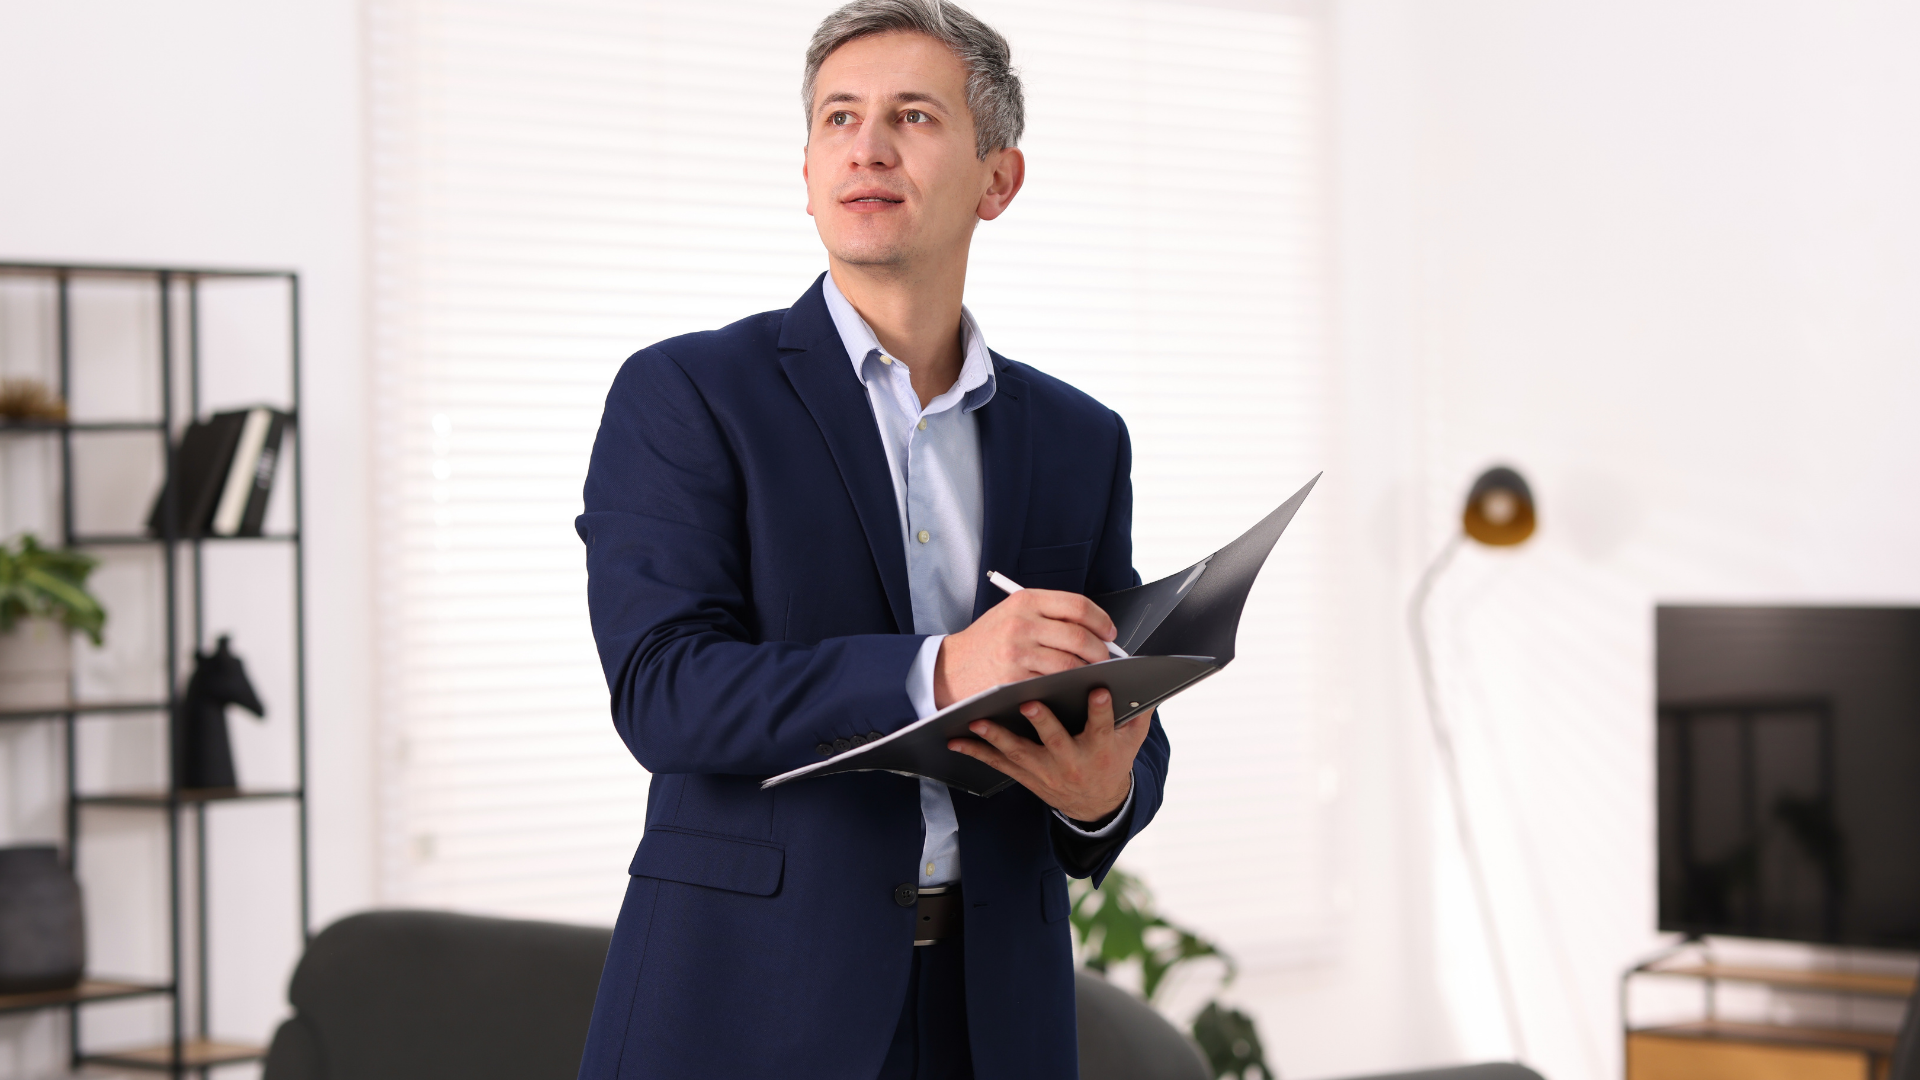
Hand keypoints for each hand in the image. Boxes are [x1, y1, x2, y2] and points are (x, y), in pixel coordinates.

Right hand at [933, 588, 1116, 707]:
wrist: (950, 667)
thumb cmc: (987, 641)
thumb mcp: (1012, 614)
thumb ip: (1049, 615)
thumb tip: (1093, 628)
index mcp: (1025, 601)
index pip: (1077, 606)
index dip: (1101, 620)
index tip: (1109, 632)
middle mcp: (1022, 623)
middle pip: (1079, 636)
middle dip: (1100, 651)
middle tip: (1105, 658)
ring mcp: (1018, 652)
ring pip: (1070, 663)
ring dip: (1087, 671)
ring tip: (1090, 673)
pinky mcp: (1014, 678)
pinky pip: (1053, 683)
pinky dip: (1068, 686)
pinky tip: (1070, 687)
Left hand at [947, 689, 1150, 823]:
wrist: (1096, 803)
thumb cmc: (1112, 759)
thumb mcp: (1132, 740)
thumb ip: (1138, 712)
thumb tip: (1144, 683)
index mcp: (1100, 748)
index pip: (1102, 726)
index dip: (1101, 709)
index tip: (1099, 689)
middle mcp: (1071, 761)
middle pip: (1056, 740)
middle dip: (1043, 722)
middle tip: (1029, 703)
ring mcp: (1046, 771)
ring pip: (1020, 753)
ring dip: (997, 737)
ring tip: (977, 720)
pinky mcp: (1026, 776)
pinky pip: (998, 764)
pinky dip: (976, 752)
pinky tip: (956, 739)